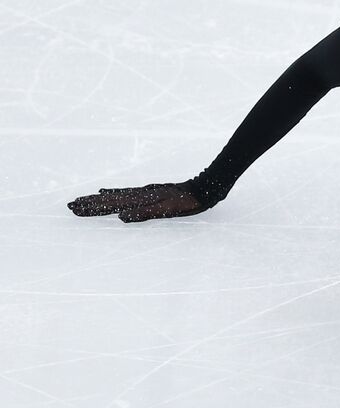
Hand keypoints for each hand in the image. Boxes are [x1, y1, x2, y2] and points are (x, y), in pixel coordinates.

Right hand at [67, 181, 213, 221]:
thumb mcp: (166, 211)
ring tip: (82, 198)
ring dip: (97, 198)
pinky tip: (105, 190)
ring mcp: (142, 192)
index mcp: (139, 201)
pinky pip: (124, 191)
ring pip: (114, 195)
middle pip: (108, 199)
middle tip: (70, 205)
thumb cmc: (186, 203)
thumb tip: (121, 217)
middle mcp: (137, 195)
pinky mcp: (148, 191)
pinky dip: (112, 191)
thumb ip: (143, 214)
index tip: (75, 209)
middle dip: (89, 204)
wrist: (201, 190)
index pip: (110, 205)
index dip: (92, 208)